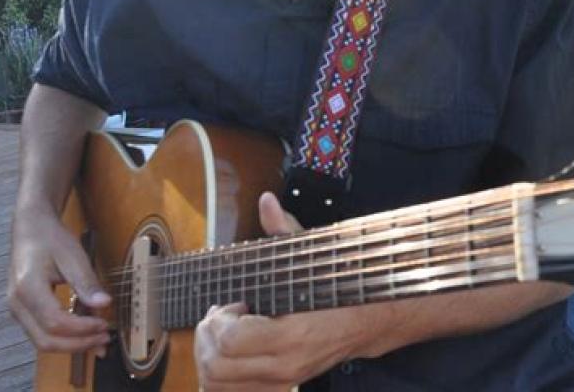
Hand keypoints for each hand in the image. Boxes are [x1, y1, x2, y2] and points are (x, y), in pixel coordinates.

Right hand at [7, 209, 111, 355]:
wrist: (30, 228)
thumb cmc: (50, 238)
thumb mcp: (73, 255)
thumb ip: (86, 281)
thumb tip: (104, 304)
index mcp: (27, 287)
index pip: (54, 322)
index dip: (81, 329)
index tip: (104, 325)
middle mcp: (16, 304)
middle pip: (45, 340)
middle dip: (77, 344)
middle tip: (104, 339)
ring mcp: (16, 310)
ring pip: (42, 341)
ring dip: (71, 345)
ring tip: (97, 338)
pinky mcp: (22, 312)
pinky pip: (41, 333)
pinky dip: (63, 338)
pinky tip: (82, 332)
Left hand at [194, 193, 355, 390]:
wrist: (366, 320)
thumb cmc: (334, 284)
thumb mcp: (310, 252)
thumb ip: (283, 228)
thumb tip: (266, 200)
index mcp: (291, 333)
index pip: (230, 340)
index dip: (221, 316)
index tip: (235, 300)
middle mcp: (284, 365)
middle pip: (216, 366)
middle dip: (207, 334)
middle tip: (222, 313)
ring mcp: (281, 381)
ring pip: (217, 386)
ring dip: (207, 356)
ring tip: (223, 332)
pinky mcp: (278, 388)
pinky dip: (218, 374)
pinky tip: (229, 350)